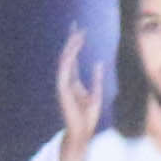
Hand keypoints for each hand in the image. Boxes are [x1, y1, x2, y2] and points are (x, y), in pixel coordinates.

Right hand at [53, 24, 101, 152]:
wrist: (81, 134)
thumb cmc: (88, 118)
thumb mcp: (96, 95)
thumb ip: (96, 79)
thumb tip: (98, 62)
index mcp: (73, 82)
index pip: (72, 59)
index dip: (75, 44)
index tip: (79, 30)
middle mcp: (66, 81)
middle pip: (68, 56)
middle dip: (72, 41)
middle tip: (78, 27)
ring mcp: (62, 85)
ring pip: (65, 61)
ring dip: (71, 47)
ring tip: (78, 35)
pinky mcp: (62, 89)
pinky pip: (63, 70)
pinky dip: (68, 59)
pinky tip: (73, 49)